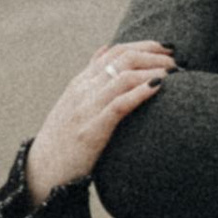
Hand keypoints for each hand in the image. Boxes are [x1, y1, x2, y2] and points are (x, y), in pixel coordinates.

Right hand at [24, 39, 175, 202]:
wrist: (42, 171)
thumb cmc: (63, 139)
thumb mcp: (73, 102)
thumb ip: (89, 77)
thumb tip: (105, 50)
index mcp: (80, 82)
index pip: (115, 51)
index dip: (144, 46)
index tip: (167, 49)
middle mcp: (83, 90)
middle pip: (123, 58)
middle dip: (153, 55)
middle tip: (176, 61)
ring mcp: (86, 109)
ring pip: (122, 76)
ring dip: (152, 70)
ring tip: (174, 73)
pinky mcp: (91, 130)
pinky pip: (118, 105)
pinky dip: (140, 92)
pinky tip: (157, 87)